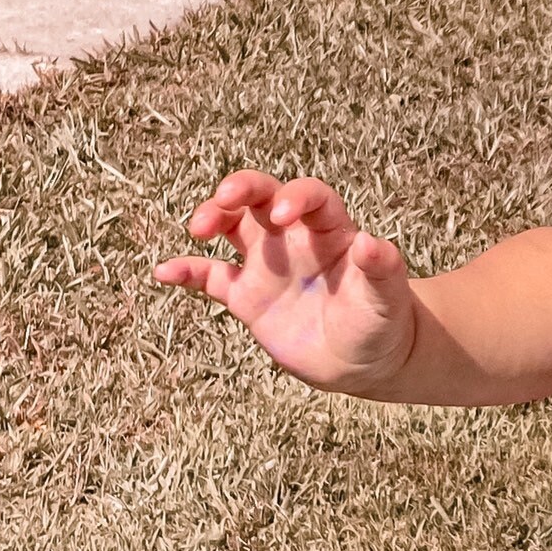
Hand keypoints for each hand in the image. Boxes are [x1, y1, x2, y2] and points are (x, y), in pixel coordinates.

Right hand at [155, 173, 417, 395]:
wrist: (364, 361)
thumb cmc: (382, 322)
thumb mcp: (387, 299)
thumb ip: (381, 269)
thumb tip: (372, 243)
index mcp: (330, 230)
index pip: (310, 196)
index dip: (295, 197)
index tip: (284, 215)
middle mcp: (293, 238)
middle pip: (262, 197)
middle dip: (241, 189)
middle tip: (223, 199)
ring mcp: (267, 264)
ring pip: (232, 226)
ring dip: (212, 216)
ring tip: (198, 228)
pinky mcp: (247, 296)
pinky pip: (210, 277)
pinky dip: (187, 272)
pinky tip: (164, 272)